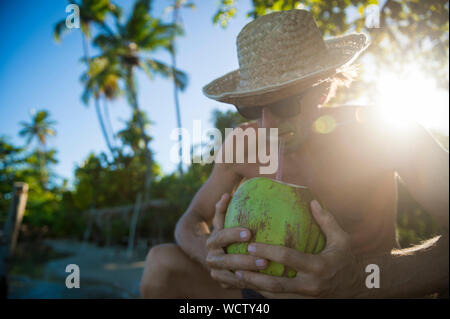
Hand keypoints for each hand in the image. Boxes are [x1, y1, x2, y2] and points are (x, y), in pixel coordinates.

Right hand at [206, 193, 268, 288]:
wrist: (212, 255)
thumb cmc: (225, 234)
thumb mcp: (223, 223)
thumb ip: (223, 211)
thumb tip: (226, 194)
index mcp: (213, 240)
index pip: (222, 236)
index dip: (233, 234)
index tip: (249, 232)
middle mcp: (212, 256)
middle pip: (227, 259)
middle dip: (244, 258)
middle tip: (264, 257)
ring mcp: (216, 271)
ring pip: (231, 274)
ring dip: (248, 271)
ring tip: (265, 266)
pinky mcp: (222, 282)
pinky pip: (234, 284)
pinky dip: (246, 281)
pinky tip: (261, 278)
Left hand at [232, 200, 360, 297]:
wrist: (357, 286)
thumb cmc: (346, 258)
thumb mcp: (341, 238)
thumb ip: (326, 220)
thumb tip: (312, 201)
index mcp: (318, 266)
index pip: (288, 258)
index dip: (268, 252)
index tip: (251, 246)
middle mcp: (310, 284)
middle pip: (277, 283)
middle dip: (255, 276)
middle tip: (237, 266)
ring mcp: (306, 296)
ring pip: (275, 295)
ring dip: (255, 286)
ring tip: (238, 275)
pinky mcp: (302, 301)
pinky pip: (279, 299)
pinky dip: (264, 292)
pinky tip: (252, 283)